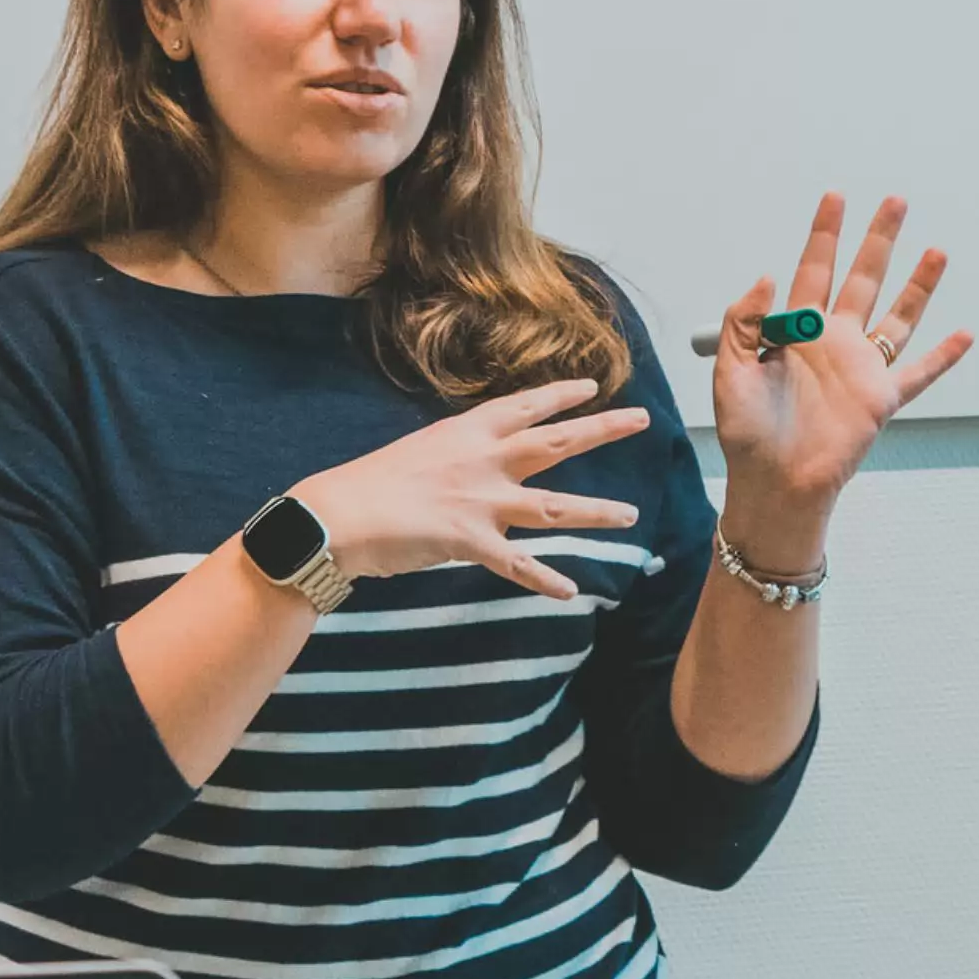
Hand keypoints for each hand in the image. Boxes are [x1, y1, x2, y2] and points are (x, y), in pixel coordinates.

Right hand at [298, 380, 649, 601]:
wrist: (337, 515)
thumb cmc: (367, 484)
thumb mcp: (416, 453)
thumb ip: (451, 457)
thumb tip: (465, 465)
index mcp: (465, 434)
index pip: (524, 406)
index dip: (561, 396)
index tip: (591, 387)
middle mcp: (482, 461)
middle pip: (555, 442)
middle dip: (602, 429)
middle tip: (641, 419)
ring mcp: (481, 501)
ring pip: (553, 506)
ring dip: (595, 512)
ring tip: (630, 516)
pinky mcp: (471, 541)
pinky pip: (518, 565)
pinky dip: (545, 581)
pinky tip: (571, 591)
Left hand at [714, 192, 972, 562]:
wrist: (774, 483)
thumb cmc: (747, 433)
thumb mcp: (730, 371)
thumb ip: (744, 323)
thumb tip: (767, 277)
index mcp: (795, 332)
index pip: (813, 270)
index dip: (824, 235)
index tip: (835, 198)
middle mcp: (832, 343)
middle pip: (862, 279)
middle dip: (878, 240)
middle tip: (895, 202)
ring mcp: (860, 369)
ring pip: (897, 316)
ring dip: (918, 285)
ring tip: (936, 250)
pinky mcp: (880, 399)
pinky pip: (919, 373)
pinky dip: (943, 356)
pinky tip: (964, 334)